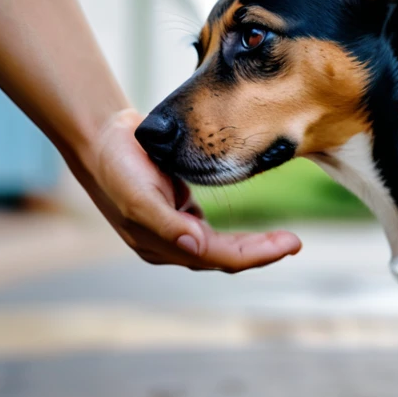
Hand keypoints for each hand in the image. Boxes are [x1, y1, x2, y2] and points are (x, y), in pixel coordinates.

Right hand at [83, 108, 301, 271]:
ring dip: (252, 246)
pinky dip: (237, 234)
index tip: (291, 243)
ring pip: (221, 247)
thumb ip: (166, 224)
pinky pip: (213, 232)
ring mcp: (175, 229)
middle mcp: (170, 242)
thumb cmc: (118, 166)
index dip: (256, 254)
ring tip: (283, 239)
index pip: (218, 256)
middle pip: (224, 256)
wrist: (103, 140)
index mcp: (161, 244)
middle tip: (294, 242)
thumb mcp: (138, 195)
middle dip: (260, 251)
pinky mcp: (179, 212)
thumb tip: (197, 247)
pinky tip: (254, 231)